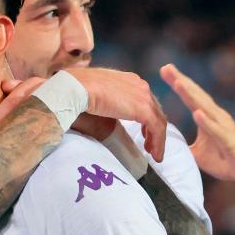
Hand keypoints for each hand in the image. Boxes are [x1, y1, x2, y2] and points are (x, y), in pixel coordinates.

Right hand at [0, 70, 167, 161]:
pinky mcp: (142, 108)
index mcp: (129, 80)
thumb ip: (105, 102)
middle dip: (154, 130)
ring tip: (154, 154)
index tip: (143, 133)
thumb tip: (100, 115)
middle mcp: (139, 85)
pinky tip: (154, 154)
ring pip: (159, 120)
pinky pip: (157, 128)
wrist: (76, 87)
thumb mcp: (95, 95)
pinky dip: (158, 142)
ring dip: (157, 139)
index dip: (146, 118)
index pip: (144, 100)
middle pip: (154, 110)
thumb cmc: (77, 90)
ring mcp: (143, 96)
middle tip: (150, 147)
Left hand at [160, 64, 234, 184]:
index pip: (191, 97)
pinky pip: (217, 131)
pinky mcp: (230, 142)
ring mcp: (224, 128)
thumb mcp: (198, 154)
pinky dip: (206, 122)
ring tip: (178, 83)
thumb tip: (168, 146)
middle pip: (196, 96)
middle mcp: (217, 117)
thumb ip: (184, 147)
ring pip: (205, 108)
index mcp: (209, 118)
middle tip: (166, 67)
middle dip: (181, 81)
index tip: (165, 70)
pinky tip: (196, 113)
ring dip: (191, 96)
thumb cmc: (227, 161)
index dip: (178, 83)